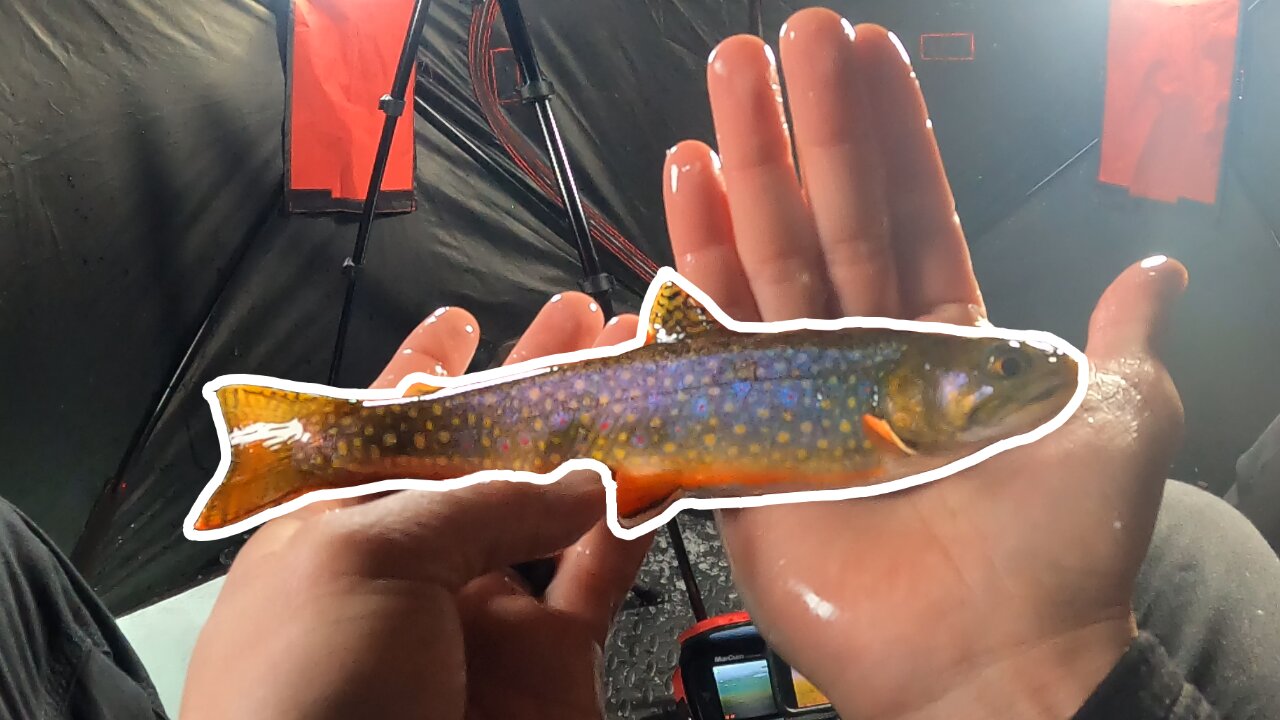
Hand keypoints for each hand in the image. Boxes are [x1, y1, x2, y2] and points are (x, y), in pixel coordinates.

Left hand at [181, 295, 652, 719]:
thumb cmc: (309, 691)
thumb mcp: (367, 561)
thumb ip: (476, 501)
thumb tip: (575, 473)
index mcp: (334, 528)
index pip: (383, 430)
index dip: (425, 370)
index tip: (462, 317)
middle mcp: (412, 564)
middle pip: (484, 454)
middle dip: (532, 384)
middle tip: (582, 319)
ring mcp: (484, 613)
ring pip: (552, 507)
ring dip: (599, 438)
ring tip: (639, 368)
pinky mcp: (549, 661)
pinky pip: (599, 574)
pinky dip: (634, 521)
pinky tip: (663, 465)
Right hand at [662, 10, 1187, 719]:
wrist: (988, 665)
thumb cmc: (1059, 550)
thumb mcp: (1116, 423)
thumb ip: (1126, 338)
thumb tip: (1157, 265)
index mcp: (950, 348)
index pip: (914, 216)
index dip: (893, 136)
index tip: (872, 53)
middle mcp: (868, 360)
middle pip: (832, 222)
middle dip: (810, 126)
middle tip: (785, 37)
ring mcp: (802, 395)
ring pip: (770, 262)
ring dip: (749, 167)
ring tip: (731, 79)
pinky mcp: (746, 442)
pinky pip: (716, 340)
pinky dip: (698, 262)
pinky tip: (685, 184)